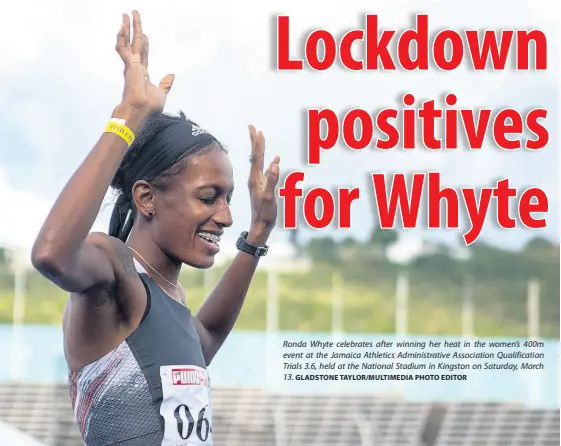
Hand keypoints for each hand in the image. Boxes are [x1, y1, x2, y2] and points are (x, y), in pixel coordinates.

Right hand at [115, 11, 173, 115]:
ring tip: (127, 14)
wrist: (141, 110)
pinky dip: (123, 36)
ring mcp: (130, 65)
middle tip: (133, 15)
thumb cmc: (149, 107)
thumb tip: (171, 76)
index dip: (144, 44)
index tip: (145, 34)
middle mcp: (134, 68)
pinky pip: (124, 47)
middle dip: (134, 29)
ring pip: (127, 42)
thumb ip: (165, 84)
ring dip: (127, 28)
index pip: (142, 55)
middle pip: (134, 44)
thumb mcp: (161, 93)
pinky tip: (124, 26)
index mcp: (141, 74)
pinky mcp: (129, 65)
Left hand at [247, 126, 280, 244]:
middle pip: (255, 156)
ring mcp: (259, 183)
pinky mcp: (263, 188)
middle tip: (253, 128)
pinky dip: (270, 163)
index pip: (256, 157)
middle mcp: (255, 179)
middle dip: (255, 142)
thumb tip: (275, 164)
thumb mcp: (269, 198)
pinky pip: (267, 171)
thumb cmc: (264, 214)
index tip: (256, 129)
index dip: (257, 143)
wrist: (259, 227)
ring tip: (261, 139)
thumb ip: (272, 181)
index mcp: (255, 179)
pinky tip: (274, 160)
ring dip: (261, 150)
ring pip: (260, 162)